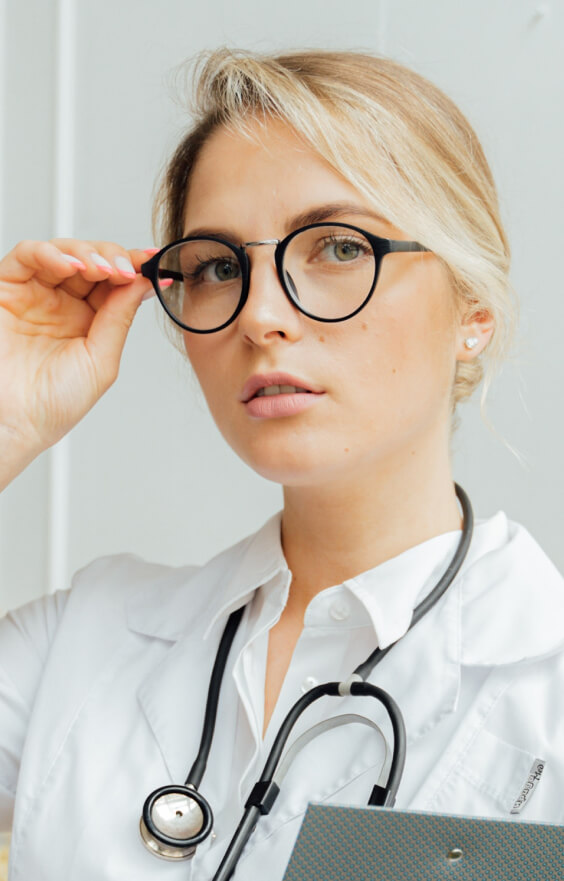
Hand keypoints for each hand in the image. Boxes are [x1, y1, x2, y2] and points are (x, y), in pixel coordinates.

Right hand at [0, 238, 155, 483]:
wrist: (14, 422)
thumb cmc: (53, 405)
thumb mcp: (100, 361)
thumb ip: (119, 318)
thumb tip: (144, 283)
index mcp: (88, 321)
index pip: (114, 282)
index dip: (135, 266)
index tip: (154, 261)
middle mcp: (62, 304)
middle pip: (93, 260)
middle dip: (114, 258)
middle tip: (127, 269)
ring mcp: (35, 294)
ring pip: (64, 251)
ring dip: (88, 253)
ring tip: (103, 270)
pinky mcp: (7, 288)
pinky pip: (27, 255)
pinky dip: (50, 252)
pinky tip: (71, 266)